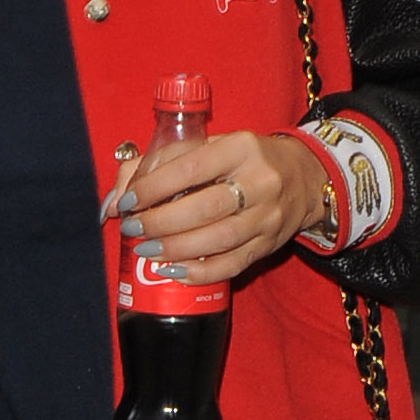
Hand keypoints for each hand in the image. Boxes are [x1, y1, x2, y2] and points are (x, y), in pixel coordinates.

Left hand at [105, 126, 331, 287]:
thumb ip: (161, 164)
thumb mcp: (211, 147)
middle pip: (204, 208)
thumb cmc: (244, 160)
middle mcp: (260, 181)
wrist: (305, 177)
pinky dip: (198, 272)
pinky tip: (173, 271)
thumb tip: (115, 199)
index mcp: (241, 147)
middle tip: (133, 229)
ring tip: (147, 250)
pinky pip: (231, 265)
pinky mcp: (269, 244)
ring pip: (218, 240)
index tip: (128, 202)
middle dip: (160, 222)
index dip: (154, 188)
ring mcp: (268, 216)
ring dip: (175, 249)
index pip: (191, 169)